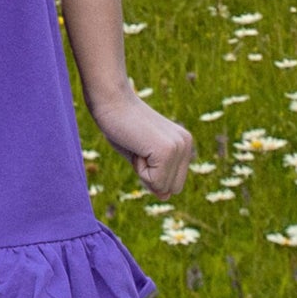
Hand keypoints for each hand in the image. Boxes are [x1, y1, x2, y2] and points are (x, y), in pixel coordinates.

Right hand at [89, 79, 194, 198]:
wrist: (110, 100)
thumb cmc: (120, 126)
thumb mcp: (141, 157)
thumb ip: (155, 176)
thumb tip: (166, 197)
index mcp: (183, 144)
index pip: (173, 184)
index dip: (151, 173)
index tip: (140, 148)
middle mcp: (186, 144)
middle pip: (172, 189)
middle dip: (150, 176)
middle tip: (138, 148)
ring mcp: (179, 147)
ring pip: (163, 188)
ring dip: (143, 172)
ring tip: (137, 145)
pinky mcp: (168, 151)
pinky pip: (155, 182)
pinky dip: (140, 170)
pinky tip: (136, 145)